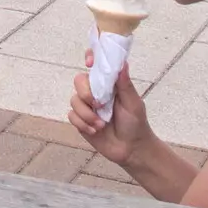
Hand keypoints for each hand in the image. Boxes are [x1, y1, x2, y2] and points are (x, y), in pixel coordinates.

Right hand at [70, 48, 153, 169]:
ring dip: (87, 114)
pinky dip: (83, 124)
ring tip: (101, 125)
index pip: (96, 64)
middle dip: (86, 93)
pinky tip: (95, 130)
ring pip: (74, 100)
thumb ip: (125, 85)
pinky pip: (72, 116)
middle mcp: (96, 92)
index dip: (90, 57)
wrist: (131, 150)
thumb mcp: (133, 103)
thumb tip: (123, 63)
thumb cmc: (136, 123)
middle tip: (98, 104)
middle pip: (79, 81)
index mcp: (109, 84)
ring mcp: (87, 106)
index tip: (90, 63)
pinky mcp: (80, 120)